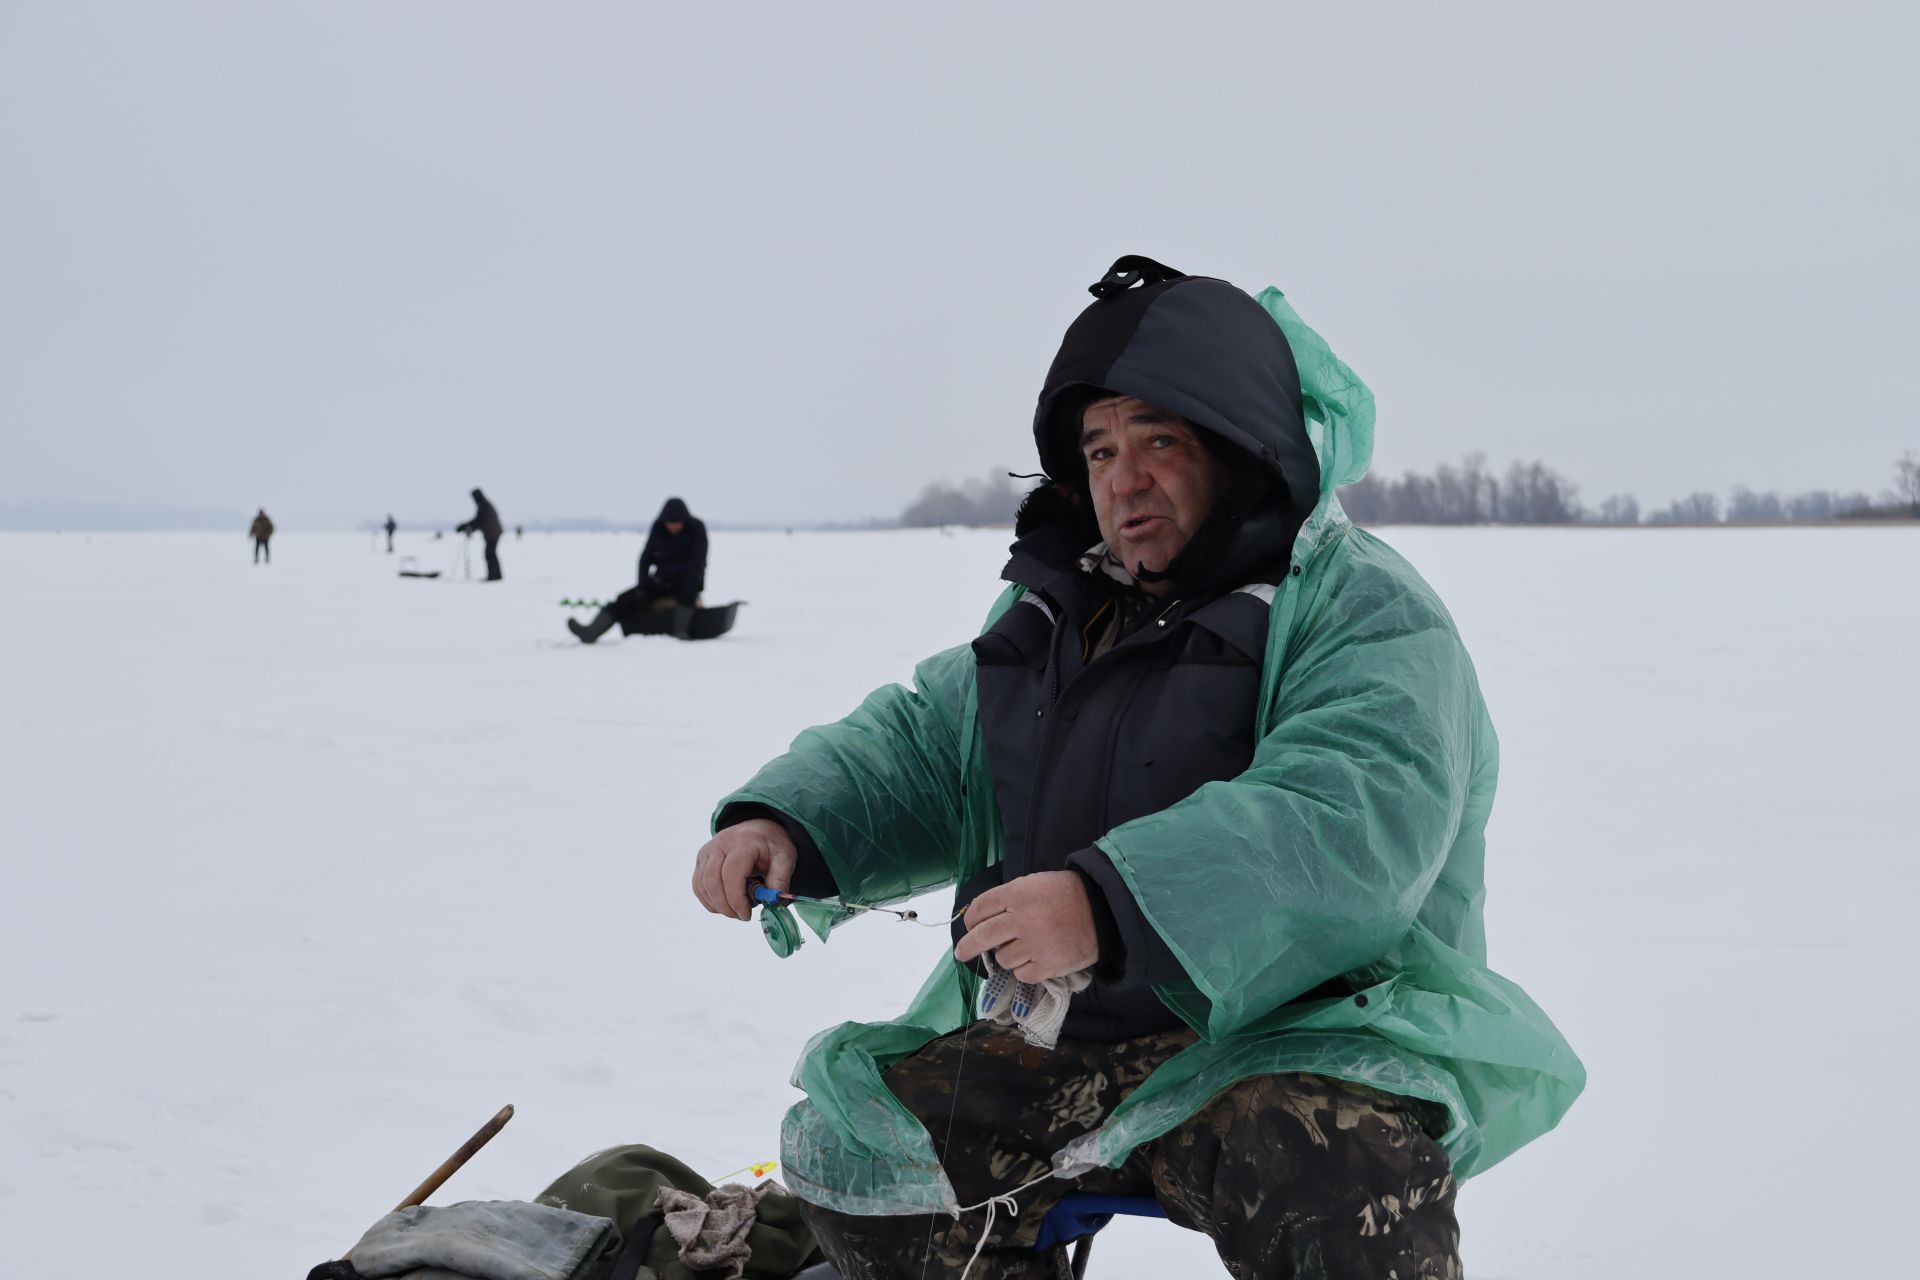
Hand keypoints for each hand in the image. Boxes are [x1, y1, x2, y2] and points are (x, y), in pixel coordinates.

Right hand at [692, 819, 796, 921]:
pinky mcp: (701, 859)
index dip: (736, 899)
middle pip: (713, 881)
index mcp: (743, 843)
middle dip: (725, 906)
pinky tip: (722, 906)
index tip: (746, 915)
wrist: (758, 829)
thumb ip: (780, 880)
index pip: (731, 874)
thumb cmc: (771, 845)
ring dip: (716, 905)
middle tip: (741, 916)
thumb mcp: (785, 858)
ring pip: (702, 885)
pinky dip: (708, 900)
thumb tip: (775, 902)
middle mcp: (720, 844)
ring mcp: (707, 851)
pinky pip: (698, 884)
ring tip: (735, 911)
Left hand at [952, 871, 1098, 982]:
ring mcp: (1034, 945)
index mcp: (1017, 894)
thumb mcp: (1034, 883)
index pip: (980, 908)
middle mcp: (1021, 920)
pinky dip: (1025, 970)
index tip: (970, 926)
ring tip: (1024, 947)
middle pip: (982, 936)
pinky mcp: (1047, 966)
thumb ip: (1008, 898)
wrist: (1102, 910)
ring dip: (1007, 955)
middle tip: (961, 953)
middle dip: (967, 946)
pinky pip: (1022, 974)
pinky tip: (1036, 959)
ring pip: (1003, 958)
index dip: (971, 919)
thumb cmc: (1065, 894)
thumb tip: (981, 917)